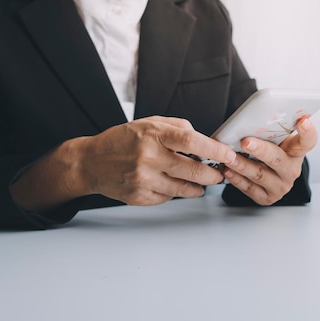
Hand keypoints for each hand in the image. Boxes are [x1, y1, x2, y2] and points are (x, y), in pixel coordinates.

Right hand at [73, 116, 236, 204]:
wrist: (91, 162)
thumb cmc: (122, 140)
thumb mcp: (148, 123)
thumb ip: (177, 128)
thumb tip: (204, 140)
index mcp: (152, 135)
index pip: (191, 141)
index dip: (214, 149)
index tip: (228, 154)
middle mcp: (148, 157)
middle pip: (192, 169)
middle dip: (212, 174)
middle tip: (219, 174)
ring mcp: (143, 179)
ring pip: (184, 188)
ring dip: (198, 186)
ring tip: (201, 181)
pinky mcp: (139, 196)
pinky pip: (168, 197)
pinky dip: (176, 192)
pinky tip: (172, 184)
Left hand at [222, 116, 316, 204]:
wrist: (269, 175)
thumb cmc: (271, 151)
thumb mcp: (276, 139)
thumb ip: (273, 129)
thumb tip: (258, 112)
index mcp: (297, 152)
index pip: (308, 141)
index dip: (307, 131)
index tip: (304, 121)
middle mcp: (291, 170)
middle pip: (277, 159)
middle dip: (260, 150)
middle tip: (246, 142)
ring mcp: (280, 186)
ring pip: (259, 175)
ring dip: (242, 165)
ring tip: (229, 157)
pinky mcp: (267, 197)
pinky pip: (249, 189)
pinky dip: (236, 179)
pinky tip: (227, 170)